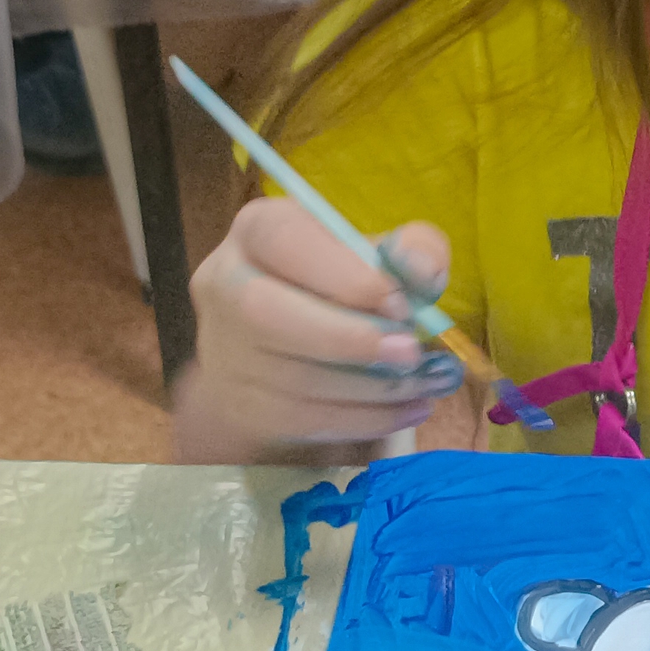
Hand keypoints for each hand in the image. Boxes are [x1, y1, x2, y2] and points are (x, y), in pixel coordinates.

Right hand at [174, 199, 460, 460]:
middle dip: (348, 338)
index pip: (284, 239)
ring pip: (292, 376)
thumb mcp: (382, 256)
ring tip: (424, 384)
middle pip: (265, 313)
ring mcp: (226, 349)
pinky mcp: (241, 404)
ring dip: (370, 387)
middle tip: (411, 353)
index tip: (401, 303)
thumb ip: (414, 251)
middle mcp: (226, 283)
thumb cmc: (342, 288)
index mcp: (257, 231)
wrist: (287, 350)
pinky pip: (302, 419)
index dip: (344, 275)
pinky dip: (364, 418)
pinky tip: (407, 409)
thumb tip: (423, 271)